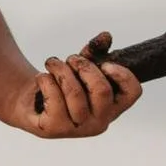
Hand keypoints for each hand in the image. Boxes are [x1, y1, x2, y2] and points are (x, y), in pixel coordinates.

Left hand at [23, 33, 140, 139]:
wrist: (33, 103)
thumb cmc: (65, 84)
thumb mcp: (82, 66)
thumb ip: (96, 51)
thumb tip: (106, 36)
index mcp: (113, 107)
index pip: (133, 92)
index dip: (122, 74)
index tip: (104, 63)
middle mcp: (99, 122)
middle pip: (101, 90)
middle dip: (84, 66)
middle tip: (71, 59)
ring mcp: (77, 129)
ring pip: (74, 92)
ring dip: (60, 69)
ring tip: (52, 63)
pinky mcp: (54, 129)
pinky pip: (53, 98)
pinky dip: (45, 80)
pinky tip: (42, 79)